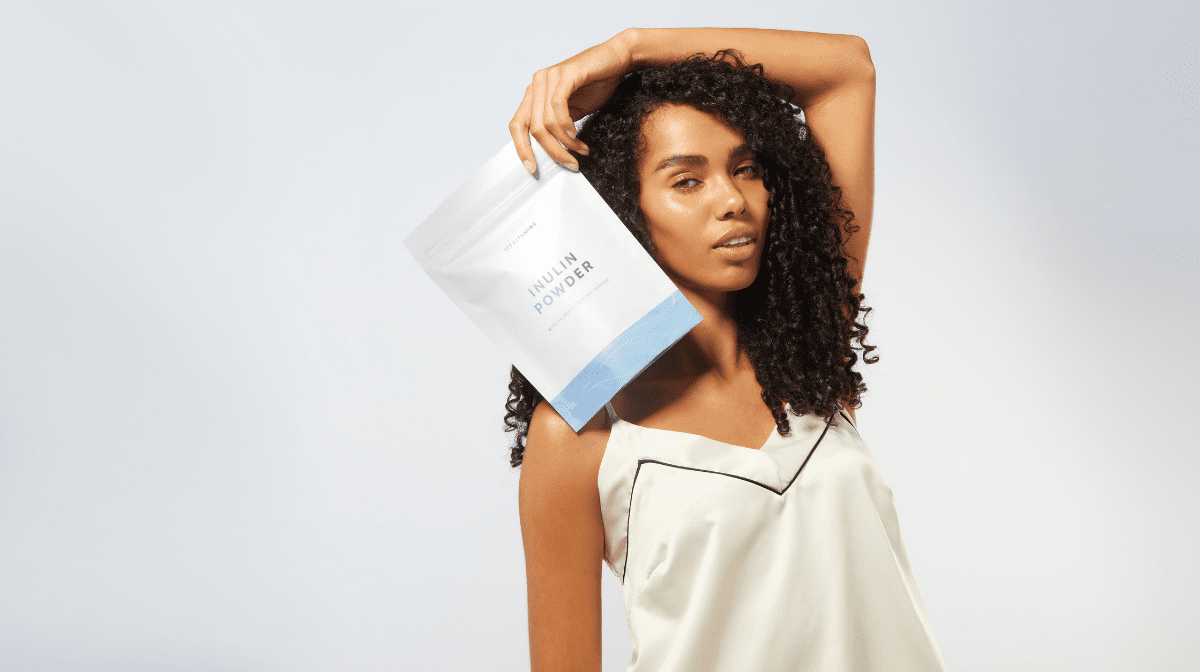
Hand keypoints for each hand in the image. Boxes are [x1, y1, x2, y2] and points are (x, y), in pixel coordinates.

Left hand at [509, 32, 633, 175]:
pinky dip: (567, 126)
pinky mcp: (565, 73)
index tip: (533, 169)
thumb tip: (553, 153)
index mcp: (534, 94)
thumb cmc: (596, 84)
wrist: (618, 59)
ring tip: (581, 149)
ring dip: (565, 142)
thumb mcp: (573, 113)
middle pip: (533, 129)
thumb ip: (558, 128)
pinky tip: (576, 134)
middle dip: (553, 152)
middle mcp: (536, 84)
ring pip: (546, 122)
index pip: (517, 125)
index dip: (522, 149)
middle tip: (570, 164)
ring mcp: (548, 77)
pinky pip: (558, 106)